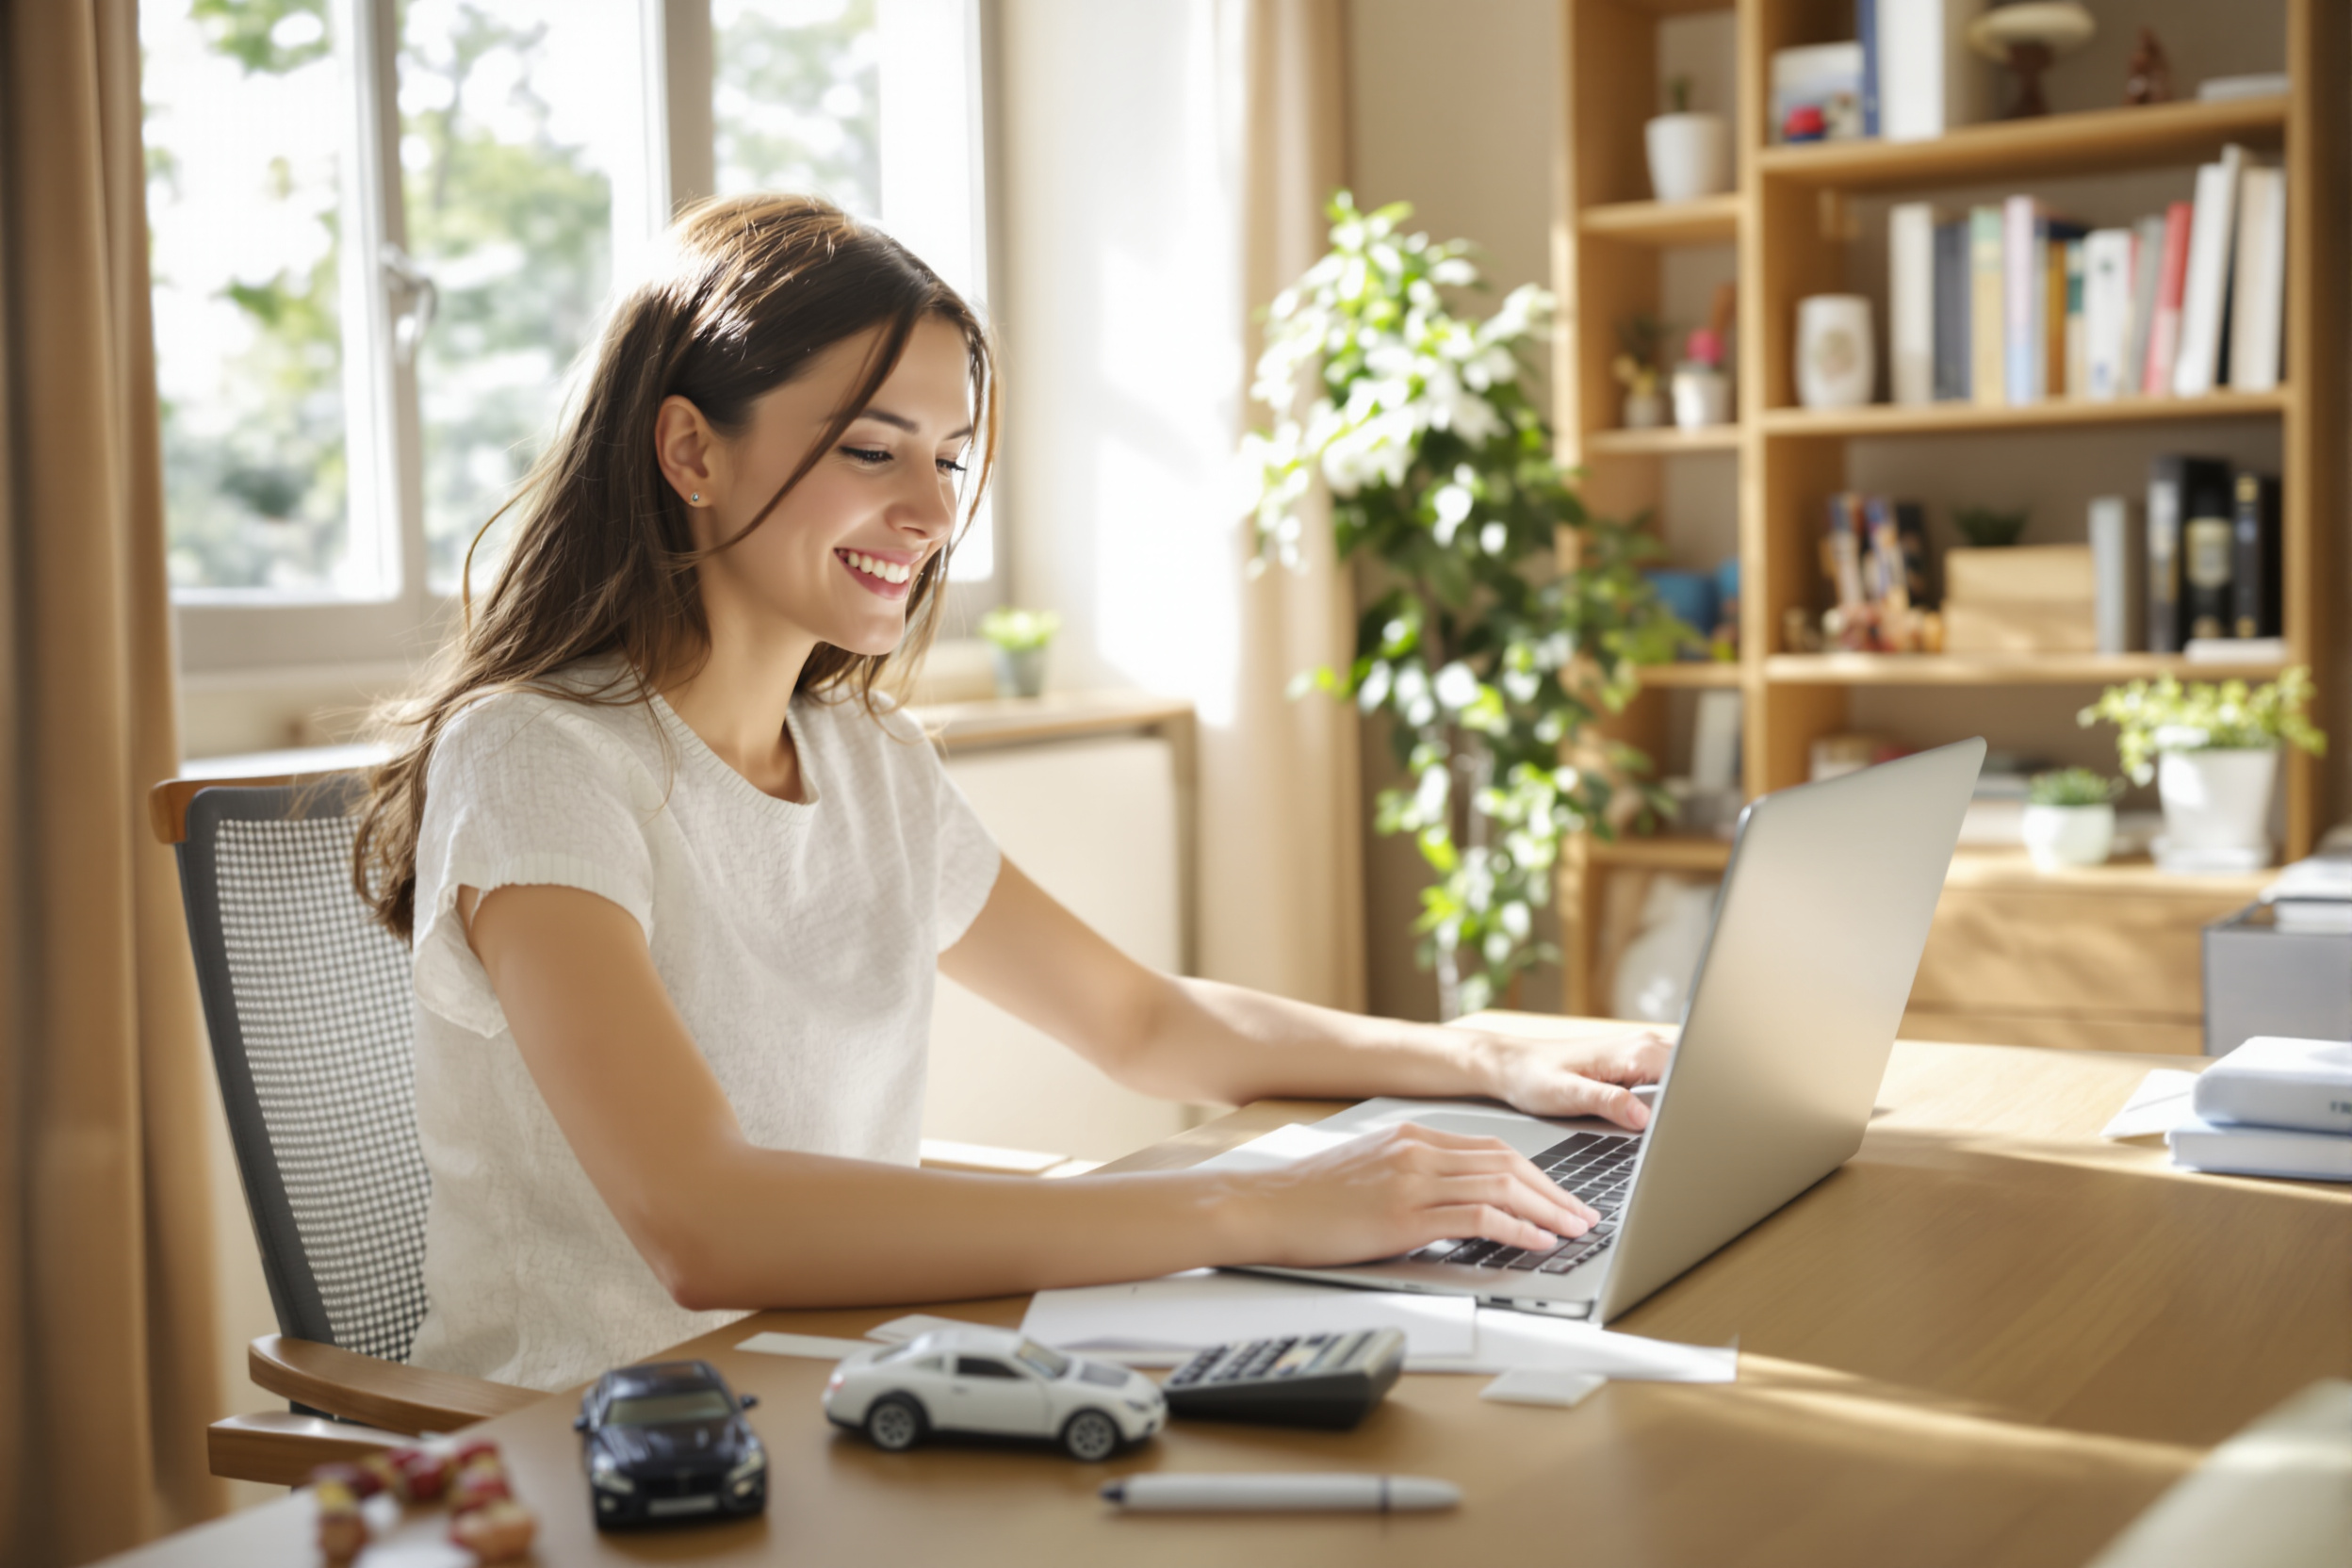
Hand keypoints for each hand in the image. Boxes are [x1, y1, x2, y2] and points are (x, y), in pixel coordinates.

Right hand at [1219, 1123, 1598, 1267]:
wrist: (1263, 1205)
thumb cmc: (1310, 1200)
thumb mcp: (1371, 1173)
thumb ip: (1415, 1177)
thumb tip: (1461, 1205)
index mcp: (1412, 1136)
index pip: (1492, 1148)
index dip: (1536, 1173)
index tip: (1561, 1196)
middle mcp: (1417, 1148)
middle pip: (1507, 1162)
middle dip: (1554, 1190)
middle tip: (1583, 1215)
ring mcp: (1411, 1177)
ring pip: (1501, 1184)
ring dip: (1546, 1210)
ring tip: (1573, 1230)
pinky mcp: (1403, 1211)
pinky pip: (1477, 1214)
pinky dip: (1515, 1227)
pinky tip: (1535, 1242)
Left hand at [1474, 1028, 1671, 1129]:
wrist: (1513, 1065)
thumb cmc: (1534, 1077)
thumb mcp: (1568, 1094)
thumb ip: (1607, 1102)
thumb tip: (1644, 1118)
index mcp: (1635, 1051)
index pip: (1689, 1079)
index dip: (1691, 1109)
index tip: (1686, 1134)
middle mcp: (1644, 1045)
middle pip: (1690, 1079)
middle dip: (1688, 1108)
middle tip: (1678, 1140)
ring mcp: (1642, 1051)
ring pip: (1680, 1079)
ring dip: (1678, 1104)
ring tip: (1664, 1129)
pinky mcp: (1635, 1061)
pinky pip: (1666, 1080)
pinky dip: (1666, 1100)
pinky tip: (1653, 1117)